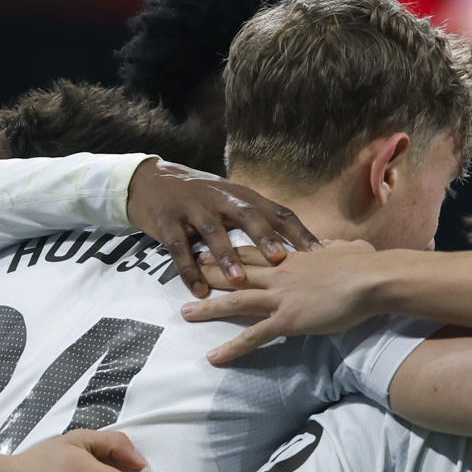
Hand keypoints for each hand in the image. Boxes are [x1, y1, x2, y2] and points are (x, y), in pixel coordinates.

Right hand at [126, 158, 317, 297]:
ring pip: (213, 232)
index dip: (299, 232)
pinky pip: (178, 248)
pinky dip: (188, 270)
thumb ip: (262, 220)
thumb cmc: (203, 198)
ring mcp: (193, 208)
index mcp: (243, 196)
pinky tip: (199, 290)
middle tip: (280, 261)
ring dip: (227, 256)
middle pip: (247, 216)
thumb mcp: (233, 201)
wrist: (151, 181)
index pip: (278, 212)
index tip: (320, 254)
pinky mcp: (167, 222)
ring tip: (239, 281)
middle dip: (264, 238)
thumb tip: (303, 247)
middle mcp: (221, 199)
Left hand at [180, 239, 381, 364]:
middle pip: (235, 271)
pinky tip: (214, 357)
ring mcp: (280, 297)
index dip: (230, 251)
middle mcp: (279, 274)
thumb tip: (339, 246)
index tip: (211, 247)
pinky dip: (231, 348)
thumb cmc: (365, 263)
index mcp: (292, 258)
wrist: (371, 278)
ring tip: (185, 313)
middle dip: (208, 272)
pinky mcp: (287, 320)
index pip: (254, 252)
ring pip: (235, 301)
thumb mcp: (346, 248)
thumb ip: (335, 248)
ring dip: (208, 307)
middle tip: (186, 271)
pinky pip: (253, 336)